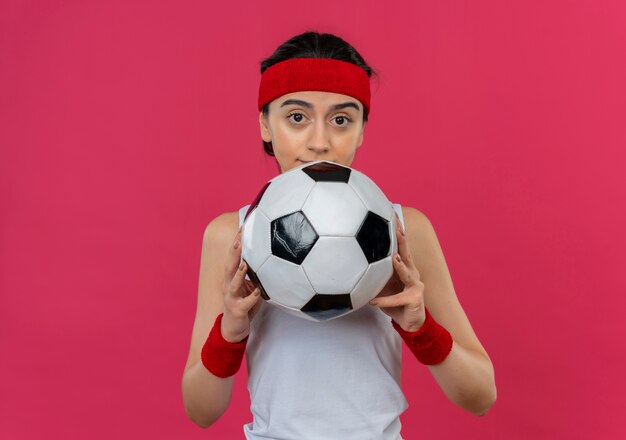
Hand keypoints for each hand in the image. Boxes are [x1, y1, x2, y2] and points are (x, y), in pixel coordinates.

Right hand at [221, 226, 262, 341]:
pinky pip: (246, 303)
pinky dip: (252, 297)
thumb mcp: (250, 286)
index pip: (234, 256)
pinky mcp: (237, 310)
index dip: (238, 241)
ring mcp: (231, 297)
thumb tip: (272, 258)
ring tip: (245, 263)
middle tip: (240, 238)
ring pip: (233, 283)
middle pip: (230, 265)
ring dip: (239, 273)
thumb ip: (257, 274)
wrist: (233, 329)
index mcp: (232, 278)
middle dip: (235, 252)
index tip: (244, 226)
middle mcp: (229, 285)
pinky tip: (259, 292)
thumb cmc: (244, 304)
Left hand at [369, 212, 426, 331]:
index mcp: (404, 267)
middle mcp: (413, 272)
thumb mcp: (382, 287)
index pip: (399, 246)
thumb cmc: (395, 303)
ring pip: (407, 273)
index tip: (391, 214)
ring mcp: (416, 285)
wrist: (410, 323)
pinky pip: (396, 299)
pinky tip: (373, 302)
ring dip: (400, 266)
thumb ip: (373, 276)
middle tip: (397, 227)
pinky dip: (384, 300)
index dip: (396, 231)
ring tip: (393, 259)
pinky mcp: (415, 299)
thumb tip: (351, 266)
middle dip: (402, 239)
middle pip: (407, 253)